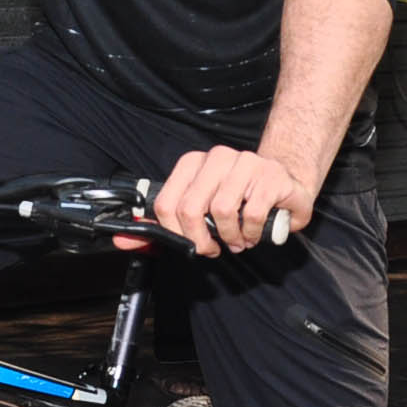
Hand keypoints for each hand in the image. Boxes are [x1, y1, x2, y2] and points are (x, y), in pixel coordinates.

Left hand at [147, 145, 314, 257]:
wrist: (284, 184)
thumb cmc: (238, 199)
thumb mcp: (197, 210)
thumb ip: (160, 226)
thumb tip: (123, 240)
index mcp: (193, 163)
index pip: (166, 202)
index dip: (174, 233)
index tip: (188, 244)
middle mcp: (217, 158)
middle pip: (190, 208)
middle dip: (199, 239)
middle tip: (212, 248)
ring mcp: (245, 163)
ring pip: (221, 211)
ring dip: (228, 237)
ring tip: (235, 240)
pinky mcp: (270, 176)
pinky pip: (251, 214)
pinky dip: (249, 233)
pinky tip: (251, 234)